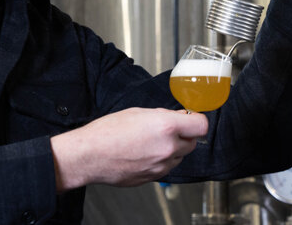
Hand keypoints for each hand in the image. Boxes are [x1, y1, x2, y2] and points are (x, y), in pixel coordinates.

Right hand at [50, 107, 207, 190]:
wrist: (90, 155)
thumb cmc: (108, 132)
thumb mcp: (137, 112)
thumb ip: (162, 115)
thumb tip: (177, 117)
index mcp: (166, 127)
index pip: (201, 125)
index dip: (196, 121)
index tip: (190, 119)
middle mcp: (168, 148)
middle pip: (193, 142)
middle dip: (183, 135)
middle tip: (167, 129)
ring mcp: (162, 166)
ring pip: (180, 156)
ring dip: (172, 149)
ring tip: (150, 141)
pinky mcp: (154, 178)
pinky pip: (167, 167)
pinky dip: (161, 160)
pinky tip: (144, 153)